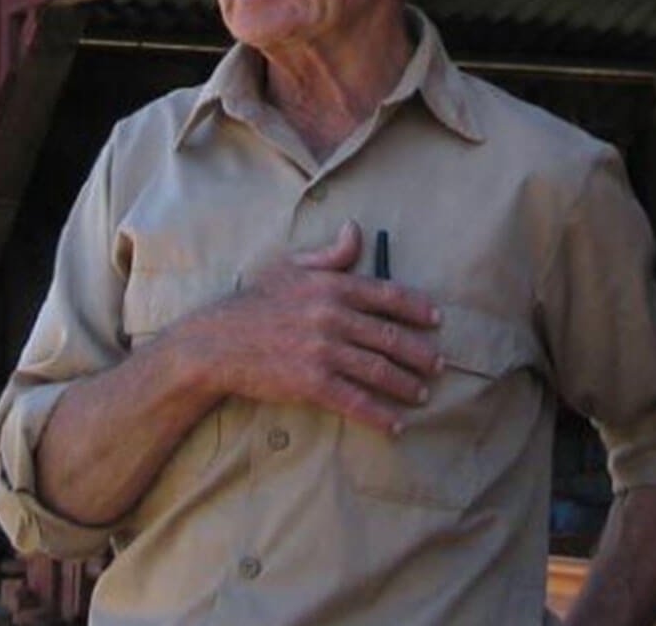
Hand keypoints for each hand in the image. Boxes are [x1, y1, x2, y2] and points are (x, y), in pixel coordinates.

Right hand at [170, 221, 443, 433]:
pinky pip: (356, 401)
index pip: (387, 295)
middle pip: (391, 337)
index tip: (436, 320)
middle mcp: (333, 317)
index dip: (417, 308)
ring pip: (379, 370)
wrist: (216, 343)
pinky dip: (380, 415)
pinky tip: (396, 424)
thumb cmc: (254, 303)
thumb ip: (330, 254)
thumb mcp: (290, 267)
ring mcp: (324, 351)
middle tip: (439, 365)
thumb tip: (356, 230)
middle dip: (421, 354)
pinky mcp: (312, 383)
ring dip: (406, 385)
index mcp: (331, 286)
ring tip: (422, 394)